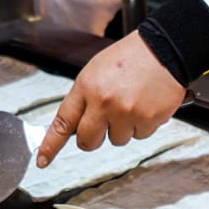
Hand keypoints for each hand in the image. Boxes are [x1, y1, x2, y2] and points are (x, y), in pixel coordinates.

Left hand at [36, 30, 187, 166]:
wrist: (165, 49)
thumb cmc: (131, 58)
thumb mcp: (97, 70)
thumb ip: (85, 98)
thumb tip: (77, 124)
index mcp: (87, 87)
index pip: (63, 122)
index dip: (51, 144)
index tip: (42, 159)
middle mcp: (104, 102)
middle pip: (88, 141)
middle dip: (94, 138)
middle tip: (105, 123)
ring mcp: (126, 113)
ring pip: (117, 140)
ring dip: (124, 128)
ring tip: (133, 103)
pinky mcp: (147, 120)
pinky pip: (140, 136)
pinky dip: (143, 125)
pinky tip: (146, 105)